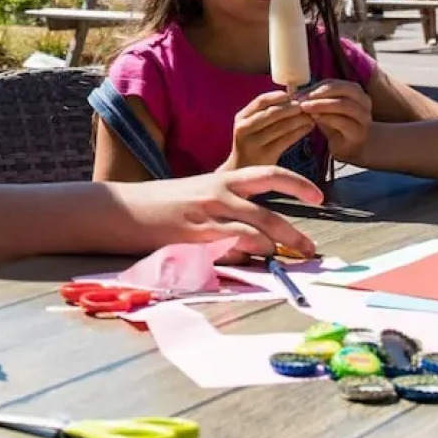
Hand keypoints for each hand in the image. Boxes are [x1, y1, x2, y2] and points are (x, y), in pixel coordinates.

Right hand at [116, 166, 321, 259]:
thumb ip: (225, 213)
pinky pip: (232, 244)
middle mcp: (218, 192)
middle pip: (270, 209)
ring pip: (256, 229)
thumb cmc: (156, 207)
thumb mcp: (195, 199)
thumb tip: (253, 239)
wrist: (117, 209)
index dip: (298, 183)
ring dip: (278, 247)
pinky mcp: (195, 234)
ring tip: (289, 261)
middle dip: (295, 232)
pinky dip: (249, 254)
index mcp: (221, 180)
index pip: (269, 174)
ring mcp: (207, 213)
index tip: (319, 196)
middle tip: (312, 249)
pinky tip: (255, 262)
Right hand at [225, 91, 313, 169]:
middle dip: (292, 108)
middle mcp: (244, 129)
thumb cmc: (251, 145)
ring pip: (281, 126)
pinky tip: (308, 128)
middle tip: (307, 106)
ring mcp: (253, 143)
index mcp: (241, 118)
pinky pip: (286, 140)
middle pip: (272, 113)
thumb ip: (264, 114)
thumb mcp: (251, 127)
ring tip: (311, 116)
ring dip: (299, 120)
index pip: (261, 101)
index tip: (293, 95)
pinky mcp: (265, 156)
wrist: (241, 173)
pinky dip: (299, 132)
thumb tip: (292, 98)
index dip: (279, 96)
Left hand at [298, 80, 373, 162]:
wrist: (349, 146)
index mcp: (355, 91)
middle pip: (343, 90)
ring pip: (344, 105)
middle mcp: (364, 101)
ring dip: (322, 105)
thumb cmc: (335, 123)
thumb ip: (314, 99)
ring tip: (305, 108)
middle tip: (301, 100)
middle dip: (320, 93)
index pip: (334, 83)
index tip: (297, 94)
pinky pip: (344, 122)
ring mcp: (363, 117)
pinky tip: (315, 119)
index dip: (315, 87)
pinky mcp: (359, 132)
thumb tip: (293, 94)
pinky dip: (327, 118)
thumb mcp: (325, 108)